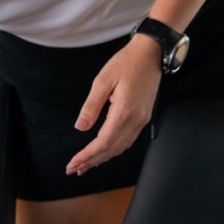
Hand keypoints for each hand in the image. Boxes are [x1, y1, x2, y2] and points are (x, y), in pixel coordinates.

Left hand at [67, 35, 163, 175]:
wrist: (151, 54)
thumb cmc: (126, 63)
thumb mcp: (103, 81)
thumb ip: (91, 106)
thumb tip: (81, 127)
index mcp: (124, 111)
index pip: (103, 142)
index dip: (87, 155)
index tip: (73, 163)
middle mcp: (136, 120)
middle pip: (112, 149)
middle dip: (92, 161)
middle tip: (73, 169)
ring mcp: (142, 120)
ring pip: (120, 147)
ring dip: (102, 158)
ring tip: (85, 165)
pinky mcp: (143, 117)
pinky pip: (128, 140)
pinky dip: (114, 149)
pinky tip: (104, 152)